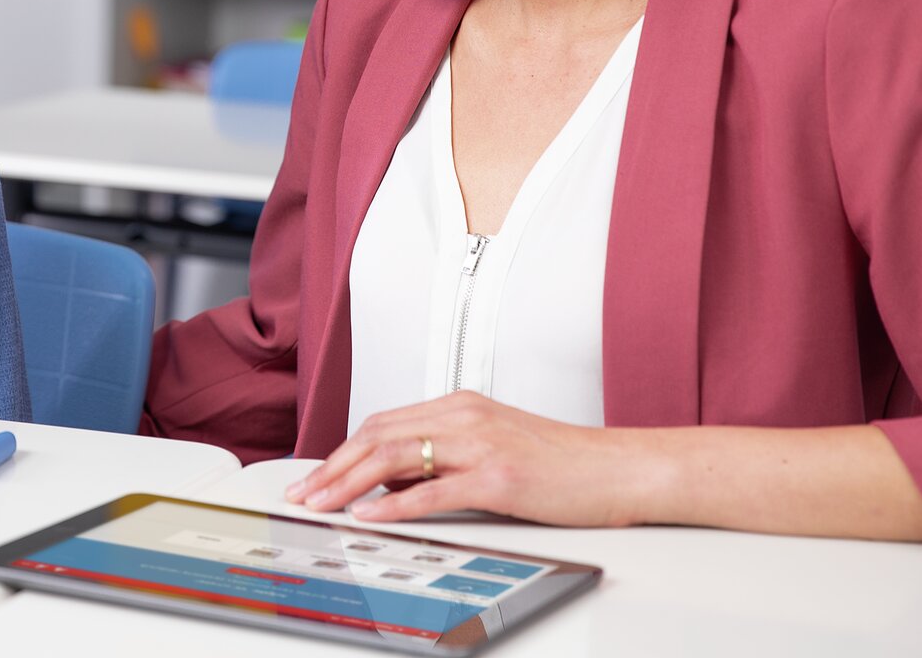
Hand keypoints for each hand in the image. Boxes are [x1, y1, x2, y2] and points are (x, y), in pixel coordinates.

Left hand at [283, 391, 651, 527]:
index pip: (383, 423)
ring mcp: (480, 444)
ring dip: (348, 482)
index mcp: (461, 406)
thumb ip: (446, 455)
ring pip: (394, 456)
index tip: (316, 475)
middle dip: (332, 466)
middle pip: (378, 434)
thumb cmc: (562, 463)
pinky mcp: (498, 477)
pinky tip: (369, 515)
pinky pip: (432, 490)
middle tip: (302, 493)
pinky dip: (393, 503)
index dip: (343, 450)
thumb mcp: (494, 445)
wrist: (619, 468)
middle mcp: (464, 416)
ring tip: (320, 504)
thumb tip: (394, 480)